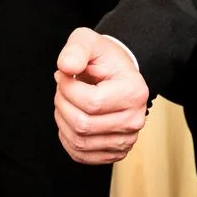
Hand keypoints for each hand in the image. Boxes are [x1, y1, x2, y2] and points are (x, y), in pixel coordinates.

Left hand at [53, 27, 148, 163]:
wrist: (115, 74)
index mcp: (134, 92)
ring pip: (79, 142)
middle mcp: (135, 120)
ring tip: (66, 101)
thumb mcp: (88, 41)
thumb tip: (65, 66)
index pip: (91, 102)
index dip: (67, 89)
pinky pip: (81, 155)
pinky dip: (67, 138)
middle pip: (83, 125)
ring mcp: (126, 140)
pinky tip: (70, 118)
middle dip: (62, 104)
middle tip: (62, 89)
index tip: (63, 75)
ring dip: (62, 121)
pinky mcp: (115, 153)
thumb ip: (76, 50)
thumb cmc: (102, 58)